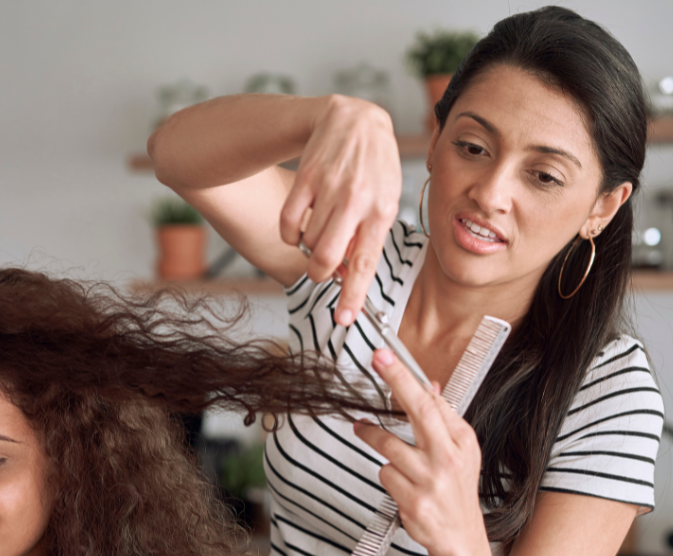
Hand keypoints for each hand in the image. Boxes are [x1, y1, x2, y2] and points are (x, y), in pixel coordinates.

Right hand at [279, 96, 400, 326]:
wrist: (354, 119)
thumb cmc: (374, 167)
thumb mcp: (384, 199)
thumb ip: (368, 237)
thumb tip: (347, 276)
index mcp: (382, 210)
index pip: (366, 263)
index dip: (353, 295)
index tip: (344, 319)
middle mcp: (357, 200)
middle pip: (327, 258)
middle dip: (320, 273)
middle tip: (321, 269)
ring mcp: (329, 188)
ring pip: (307, 242)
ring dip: (309, 247)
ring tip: (320, 230)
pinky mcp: (306, 179)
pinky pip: (288, 225)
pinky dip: (290, 235)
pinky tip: (301, 226)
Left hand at [352, 348, 485, 555]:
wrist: (459, 538)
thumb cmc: (455, 489)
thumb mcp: (459, 451)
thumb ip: (442, 418)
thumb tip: (428, 385)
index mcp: (461, 441)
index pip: (432, 401)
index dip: (406, 377)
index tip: (387, 356)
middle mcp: (449, 459)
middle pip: (420, 412)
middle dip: (397, 382)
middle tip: (377, 360)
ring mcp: (431, 482)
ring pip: (389, 449)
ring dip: (373, 439)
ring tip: (365, 432)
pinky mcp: (414, 502)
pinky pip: (385, 475)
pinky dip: (387, 476)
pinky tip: (401, 485)